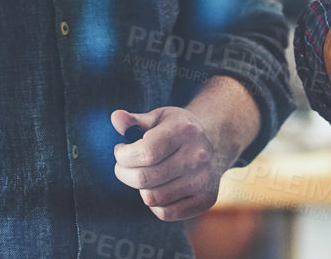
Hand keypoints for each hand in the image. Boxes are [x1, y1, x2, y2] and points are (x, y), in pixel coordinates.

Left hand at [110, 106, 229, 220]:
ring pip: (152, 198)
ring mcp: (204, 180)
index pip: (144, 153)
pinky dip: (154, 204)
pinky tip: (158, 188)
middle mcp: (198, 156)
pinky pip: (165, 213)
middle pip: (144, 178)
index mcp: (184, 131)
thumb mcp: (159, 118)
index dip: (123, 156)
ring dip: (140, 188)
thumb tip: (116, 117)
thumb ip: (135, 120)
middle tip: (124, 166)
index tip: (120, 151)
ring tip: (144, 174)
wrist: (214, 142)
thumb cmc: (178, 130)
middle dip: (124, 173)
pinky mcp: (206, 200)